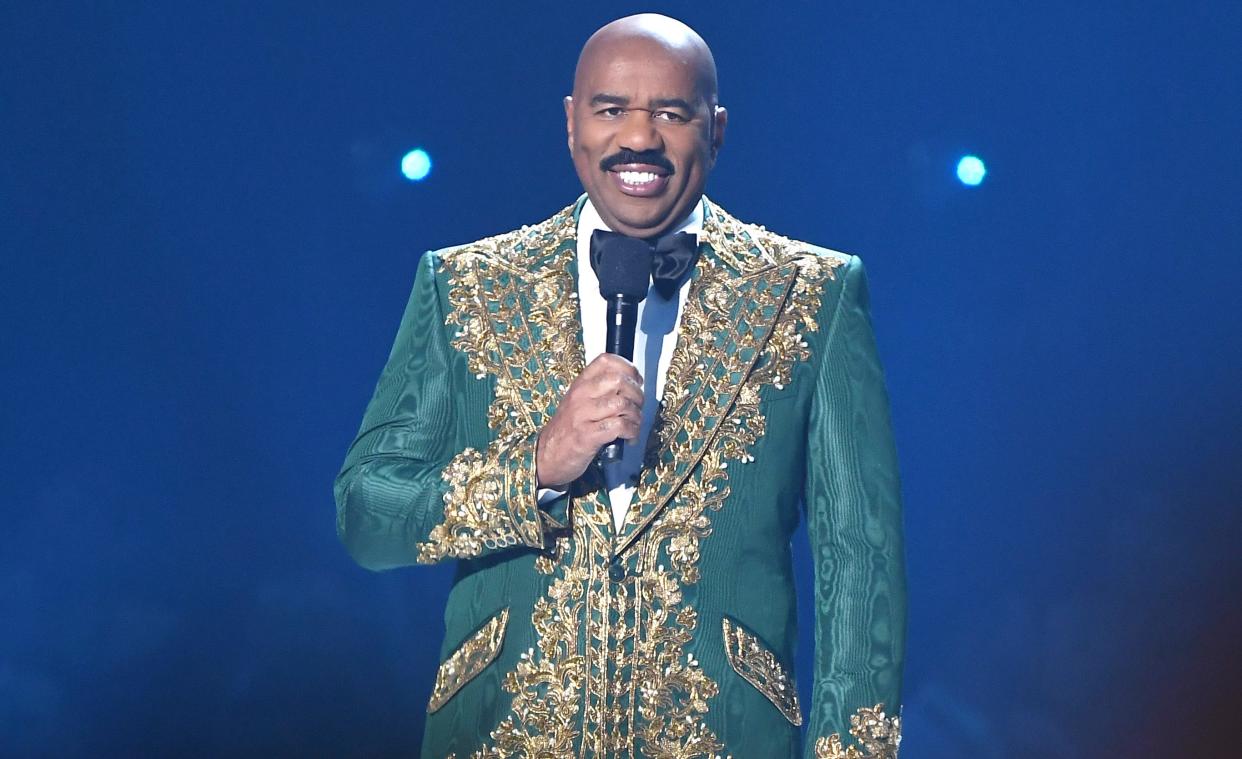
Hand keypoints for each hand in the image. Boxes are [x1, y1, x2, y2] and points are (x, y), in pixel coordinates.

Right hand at [536, 354, 642, 487]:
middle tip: (637, 407)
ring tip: (634, 424)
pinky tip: (630, 437)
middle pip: (619, 381)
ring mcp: (583, 415)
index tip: (636, 381)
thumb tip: (630, 386)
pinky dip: (632, 431)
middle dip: (637, 394)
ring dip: (636, 416)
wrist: (546, 456)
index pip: (606, 361)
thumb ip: (599, 391)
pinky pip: (619, 426)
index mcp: (579, 384)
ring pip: (622, 404)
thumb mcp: (578, 402)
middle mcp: (580, 395)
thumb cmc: (567, 430)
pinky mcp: (587, 435)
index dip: (628, 368)